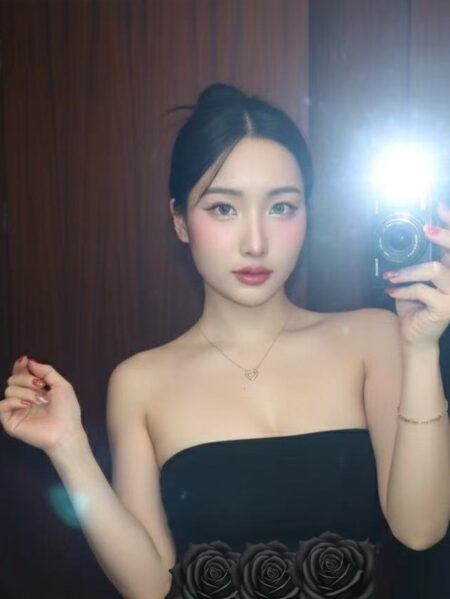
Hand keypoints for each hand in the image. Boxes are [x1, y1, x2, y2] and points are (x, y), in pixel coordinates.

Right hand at [1, 356, 84, 454]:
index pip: (21, 375)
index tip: (24, 360)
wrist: (65, 431)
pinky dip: (14, 401)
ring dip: (26, 392)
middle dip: (26, 378)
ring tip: (40, 400)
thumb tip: (30, 361)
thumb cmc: (67, 410)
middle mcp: (24, 398)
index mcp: (35, 390)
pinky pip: (2, 405)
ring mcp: (16, 410)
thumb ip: (46, 371)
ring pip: (9, 390)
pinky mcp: (10, 421)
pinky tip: (27, 405)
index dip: (20, 366)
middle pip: (13, 379)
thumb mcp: (61, 385)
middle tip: (40, 385)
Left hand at [383, 202, 449, 346]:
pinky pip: (421, 290)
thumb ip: (416, 263)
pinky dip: (403, 290)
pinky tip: (391, 292)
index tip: (440, 207)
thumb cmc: (413, 307)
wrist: (414, 337)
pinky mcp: (444, 308)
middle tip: (426, 229)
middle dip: (444, 236)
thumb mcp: (414, 280)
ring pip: (433, 270)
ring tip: (389, 277)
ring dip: (407, 272)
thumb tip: (402, 241)